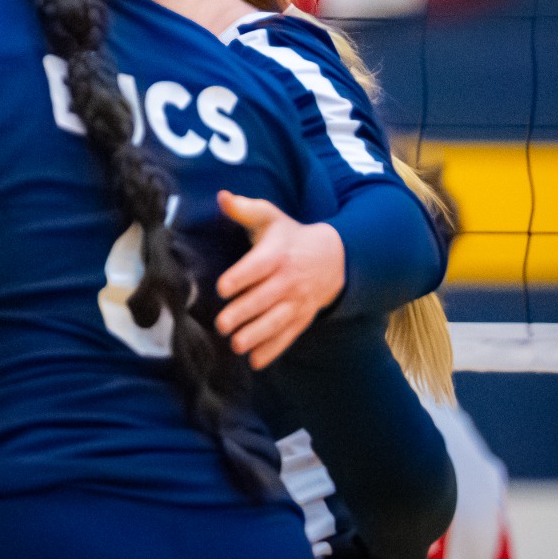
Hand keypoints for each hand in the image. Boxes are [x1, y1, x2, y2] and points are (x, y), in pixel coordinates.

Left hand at [213, 191, 344, 368]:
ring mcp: (297, 301)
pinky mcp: (302, 317)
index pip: (258, 266)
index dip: (240, 276)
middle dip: (244, 312)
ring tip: (236, 345)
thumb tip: (222, 196)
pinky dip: (273, 350)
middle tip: (222, 325)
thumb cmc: (291, 236)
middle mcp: (288, 279)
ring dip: (257, 335)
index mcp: (277, 254)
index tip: (222, 288)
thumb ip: (245, 208)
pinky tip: (255, 362)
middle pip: (265, 298)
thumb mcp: (271, 218)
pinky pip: (288, 335)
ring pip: (277, 321)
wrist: (335, 257)